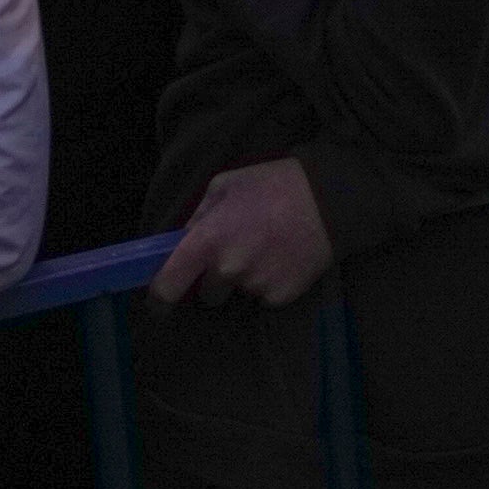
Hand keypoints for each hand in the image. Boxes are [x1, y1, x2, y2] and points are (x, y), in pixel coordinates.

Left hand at [149, 157, 336, 308]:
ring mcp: (256, 285)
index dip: (159, 298)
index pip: (168, 285)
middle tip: (239, 252)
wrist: (329, 199)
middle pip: (208, 295)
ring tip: (269, 248)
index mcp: (208, 241)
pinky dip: (271, 283)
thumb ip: (199, 215)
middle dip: (216, 280)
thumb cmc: (272, 185)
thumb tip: (184, 240)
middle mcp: (229, 269)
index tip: (160, 303)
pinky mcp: (282, 296)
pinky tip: (285, 258)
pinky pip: (265, 297)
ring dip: (247, 278)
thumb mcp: (225, 185)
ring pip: (240, 293)